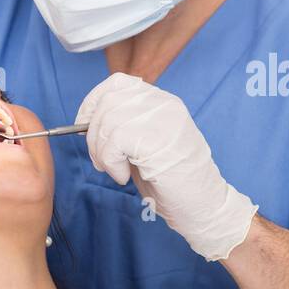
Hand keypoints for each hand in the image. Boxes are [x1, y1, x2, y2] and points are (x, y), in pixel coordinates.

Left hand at [77, 72, 257, 260]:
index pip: (118, 83)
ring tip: (115, 171)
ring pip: (107, 122)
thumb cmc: (173, 182)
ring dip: (101, 152)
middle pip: (108, 101)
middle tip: (101, 161)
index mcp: (163, 102)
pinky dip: (110, 163)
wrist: (203, 205)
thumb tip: (86, 122)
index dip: (93, 102)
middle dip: (93, 134)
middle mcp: (164, 104)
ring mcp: (163, 119)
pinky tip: (123, 176)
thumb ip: (124, 126)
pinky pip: (113, 143)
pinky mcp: (156, 139)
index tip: (84, 126)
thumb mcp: (146, 144)